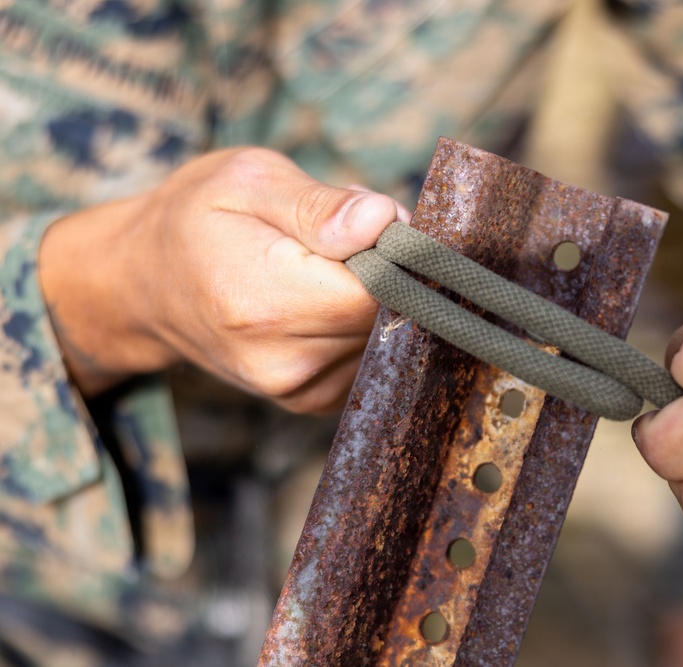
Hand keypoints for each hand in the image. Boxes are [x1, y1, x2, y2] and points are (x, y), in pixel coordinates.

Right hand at [39, 147, 408, 412]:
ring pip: (382, 336)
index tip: (371, 220)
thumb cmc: (195, 220)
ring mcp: (296, 389)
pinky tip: (319, 298)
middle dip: (383, 268)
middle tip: (340, 235)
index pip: (381, 288)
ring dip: (369, 296)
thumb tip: (383, 220)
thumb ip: (319, 205)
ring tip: (319, 264)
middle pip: (386, 315)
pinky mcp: (310, 399)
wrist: (143, 285)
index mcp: (264, 302)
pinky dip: (357, 324)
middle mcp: (283, 361)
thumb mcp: (247, 181)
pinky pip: (368, 356)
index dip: (393, 249)